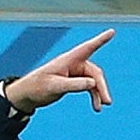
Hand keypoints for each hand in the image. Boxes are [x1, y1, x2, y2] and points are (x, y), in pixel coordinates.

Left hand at [0, 29, 114, 114]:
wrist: (27, 94)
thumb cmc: (37, 86)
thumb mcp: (55, 86)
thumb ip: (74, 84)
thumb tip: (93, 83)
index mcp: (68, 60)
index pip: (87, 48)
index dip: (100, 40)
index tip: (112, 32)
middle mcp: (74, 64)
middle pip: (95, 73)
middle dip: (101, 87)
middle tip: (107, 101)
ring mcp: (75, 73)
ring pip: (94, 81)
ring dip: (98, 93)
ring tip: (100, 107)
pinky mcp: (74, 81)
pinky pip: (89, 87)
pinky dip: (94, 96)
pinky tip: (96, 106)